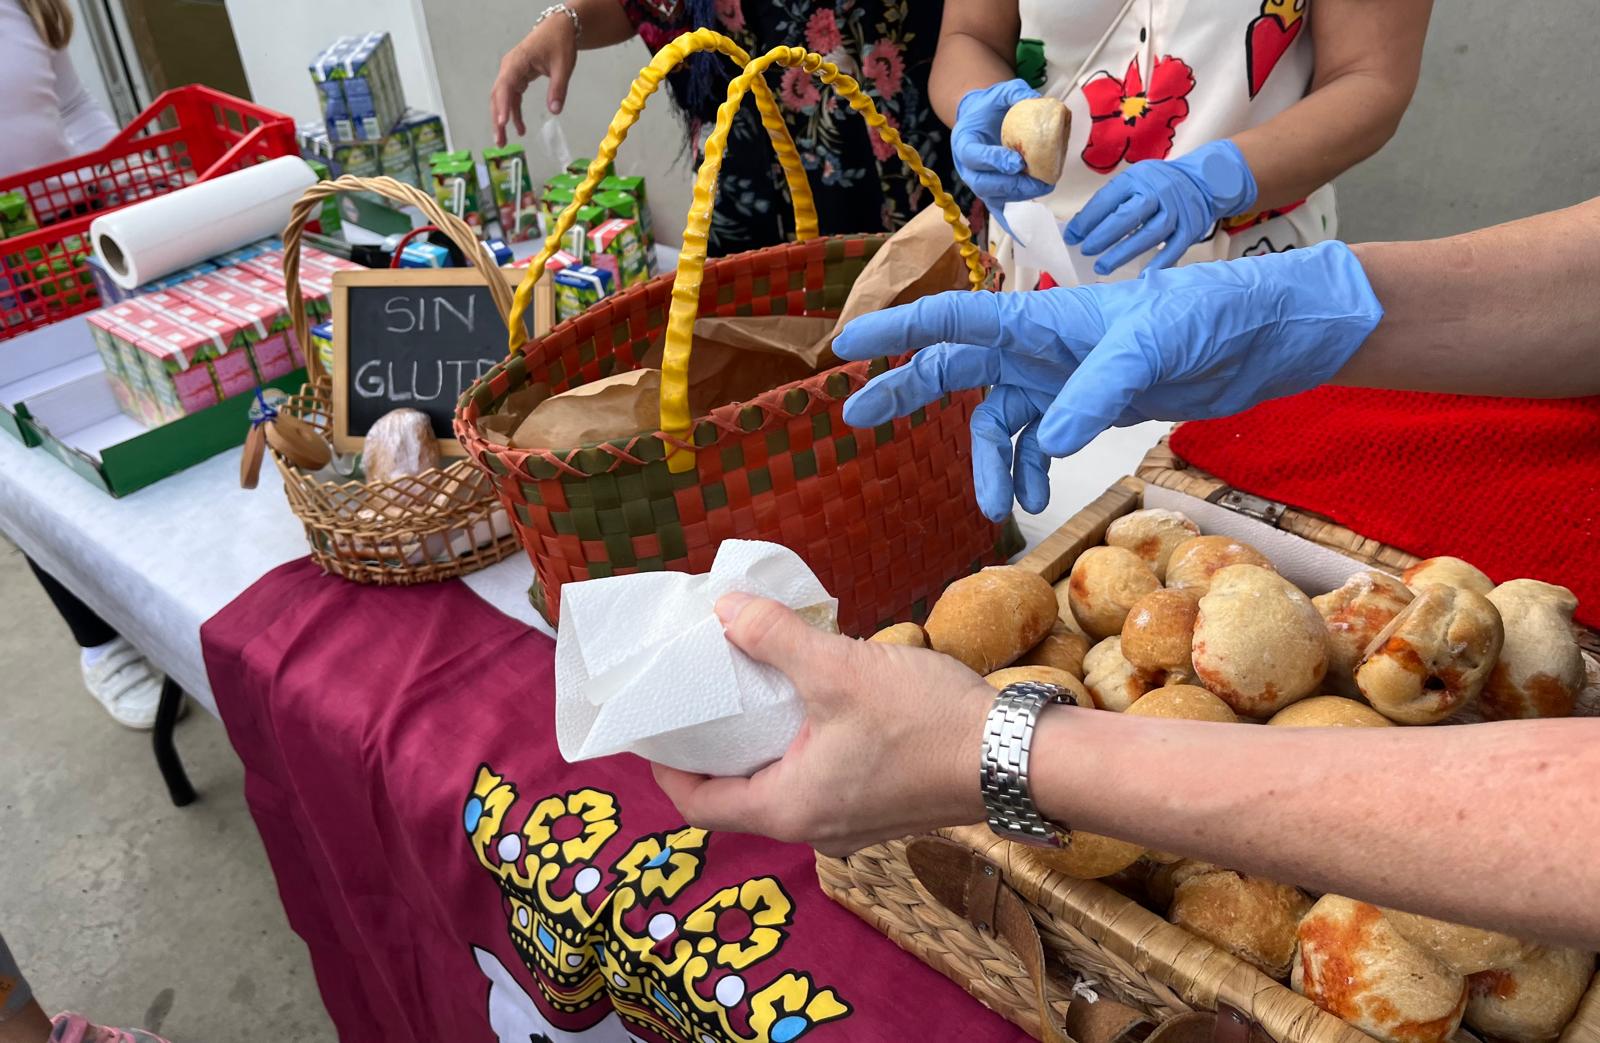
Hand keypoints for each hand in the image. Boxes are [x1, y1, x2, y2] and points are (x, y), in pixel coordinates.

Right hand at [491, 13, 578, 144]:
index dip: (502, 105)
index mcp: (517, 62)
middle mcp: (509, 68)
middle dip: (497, 119)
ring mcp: (511, 73)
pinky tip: (519, 128)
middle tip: (499, 141)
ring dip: (502, 119)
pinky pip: (512, 98)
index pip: (506, 86)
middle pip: (498, 96)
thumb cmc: (559, 43)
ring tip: (504, 141)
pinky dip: (514, 112)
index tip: (502, 123)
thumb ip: (558, 89)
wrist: (558, 29)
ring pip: (502, 99)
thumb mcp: (563, 66)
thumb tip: (554, 111)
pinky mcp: (517, 78)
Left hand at [650, 593, 991, 856]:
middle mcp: (813, 827)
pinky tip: (809, 702)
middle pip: (736, 796)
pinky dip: (799, 747)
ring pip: (780, 786)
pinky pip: (818, 781)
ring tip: (750, 689)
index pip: (698, 804)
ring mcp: (849, 822)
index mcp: (788, 808)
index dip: (664, 767)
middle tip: (699, 696)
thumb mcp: (840, 669)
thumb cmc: (928, 723)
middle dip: (713, 748)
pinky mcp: (878, 807)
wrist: (1013, 757)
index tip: (653, 727)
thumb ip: (776, 638)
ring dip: (760, 744)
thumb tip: (725, 610)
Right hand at [834, 240, 1383, 519]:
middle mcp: (1041, 345)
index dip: (898, 332)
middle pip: (956, 366)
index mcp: (1040, 317)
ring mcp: (1064, 377)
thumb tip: (1048, 442)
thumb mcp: (1150, 348)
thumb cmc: (1209, 316)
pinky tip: (1038, 500)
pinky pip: (1039, 442)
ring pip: (998, 421)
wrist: (1263, 338)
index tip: (847, 347)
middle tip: (857, 418)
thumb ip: (1093, 393)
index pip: (953, 319)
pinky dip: (1031, 471)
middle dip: (908, 392)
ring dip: (990, 464)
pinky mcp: (1091, 405)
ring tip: (994, 508)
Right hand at [951, 79, 1056, 231]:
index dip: (994, 161)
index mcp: (964, 142)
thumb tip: (1040, 101)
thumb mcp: (1000, 92)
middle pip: (985, 184)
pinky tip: (1025, 236)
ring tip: (1044, 188)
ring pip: (994, 198)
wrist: (979, 118)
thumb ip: (1016, 93)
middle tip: (1039, 181)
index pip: (975, 156)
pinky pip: (998, 211)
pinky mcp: (990, 193)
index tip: (1017, 162)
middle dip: (1013, 185)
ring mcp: (978, 183)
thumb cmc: (990, 107)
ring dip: (1019, 196)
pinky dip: (1010, 224)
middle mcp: (967, 168)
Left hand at [1064, 139, 1257, 276]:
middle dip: (1104, 236)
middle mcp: (1158, 192)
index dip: (1088, 219)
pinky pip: (1173, 249)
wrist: (1202, 181)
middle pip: (1129, 217)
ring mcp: (1177, 211)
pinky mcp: (1191, 228)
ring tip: (1102, 267)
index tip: (1072, 236)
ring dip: (1124, 253)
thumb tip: (1080, 227)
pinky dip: (1157, 263)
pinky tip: (1140, 275)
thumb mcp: (1134, 181)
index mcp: (1138, 178)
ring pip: (1149, 234)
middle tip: (1086, 251)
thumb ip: (1111, 201)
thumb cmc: (1157, 185)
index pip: (1109, 199)